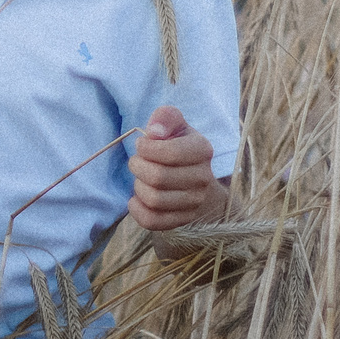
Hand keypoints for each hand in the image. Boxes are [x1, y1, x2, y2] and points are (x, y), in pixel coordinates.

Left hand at [128, 105, 225, 234]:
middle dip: (138, 167)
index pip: (170, 153)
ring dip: (138, 187)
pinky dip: (136, 209)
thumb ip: (166, 117)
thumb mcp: (174, 125)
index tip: (142, 145)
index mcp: (202, 150)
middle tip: (137, 162)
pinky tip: (136, 198)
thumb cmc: (178, 146)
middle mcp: (203, 178)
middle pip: (158, 178)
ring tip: (140, 179)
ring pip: (154, 200)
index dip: (146, 148)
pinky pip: (152, 221)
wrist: (195, 178)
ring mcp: (195, 202)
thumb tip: (154, 131)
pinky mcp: (182, 220)